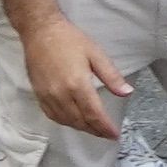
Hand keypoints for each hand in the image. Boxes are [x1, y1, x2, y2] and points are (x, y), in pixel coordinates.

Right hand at [19, 11, 135, 136]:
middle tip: (106, 133)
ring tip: (94, 129)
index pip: (94, 114)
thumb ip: (111, 76)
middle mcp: (61, 94)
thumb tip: (127, 92)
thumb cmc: (69, 39)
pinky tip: (74, 121)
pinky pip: (53, 116)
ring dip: (81, 128)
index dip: (105, 127)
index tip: (114, 135)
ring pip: (67, 121)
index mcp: (78, 84)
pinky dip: (65, 122)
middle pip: (80, 121)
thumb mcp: (96, 54)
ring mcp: (48, 96)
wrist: (40, 31)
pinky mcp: (38, 95)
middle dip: (95, 130)